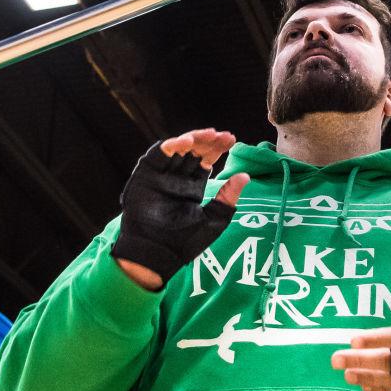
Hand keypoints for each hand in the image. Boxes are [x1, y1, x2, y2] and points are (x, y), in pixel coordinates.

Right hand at [112, 128, 249, 289]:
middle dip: (208, 141)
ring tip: (207, 135)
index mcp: (192, 186)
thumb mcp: (213, 220)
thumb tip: (245, 176)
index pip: (206, 160)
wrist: (157, 255)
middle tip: (221, 136)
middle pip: (193, 151)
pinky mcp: (145, 176)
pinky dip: (170, 146)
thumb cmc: (184, 243)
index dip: (217, 148)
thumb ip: (227, 198)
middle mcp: (176, 178)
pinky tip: (185, 143)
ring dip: (192, 139)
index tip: (231, 139)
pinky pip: (157, 156)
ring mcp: (161, 176)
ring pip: (177, 149)